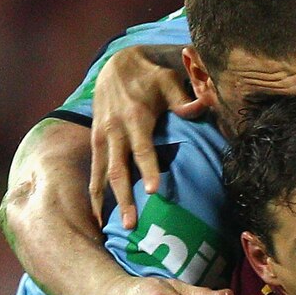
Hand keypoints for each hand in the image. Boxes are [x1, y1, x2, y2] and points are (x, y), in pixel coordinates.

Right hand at [90, 45, 203, 229]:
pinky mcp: (95, 142)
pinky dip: (93, 195)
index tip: (153, 192)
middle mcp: (114, 131)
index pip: (142, 150)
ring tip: (110, 229)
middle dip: (124, 199)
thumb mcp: (169, 80)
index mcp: (135, 118)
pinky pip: (93, 172)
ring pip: (101, 176)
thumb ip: (184, 98)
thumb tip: (202, 107)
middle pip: (118, 170)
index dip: (148, 170)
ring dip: (105, 203)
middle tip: (131, 225)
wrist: (116, 65)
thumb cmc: (150, 75)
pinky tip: (97, 217)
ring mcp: (101, 138)